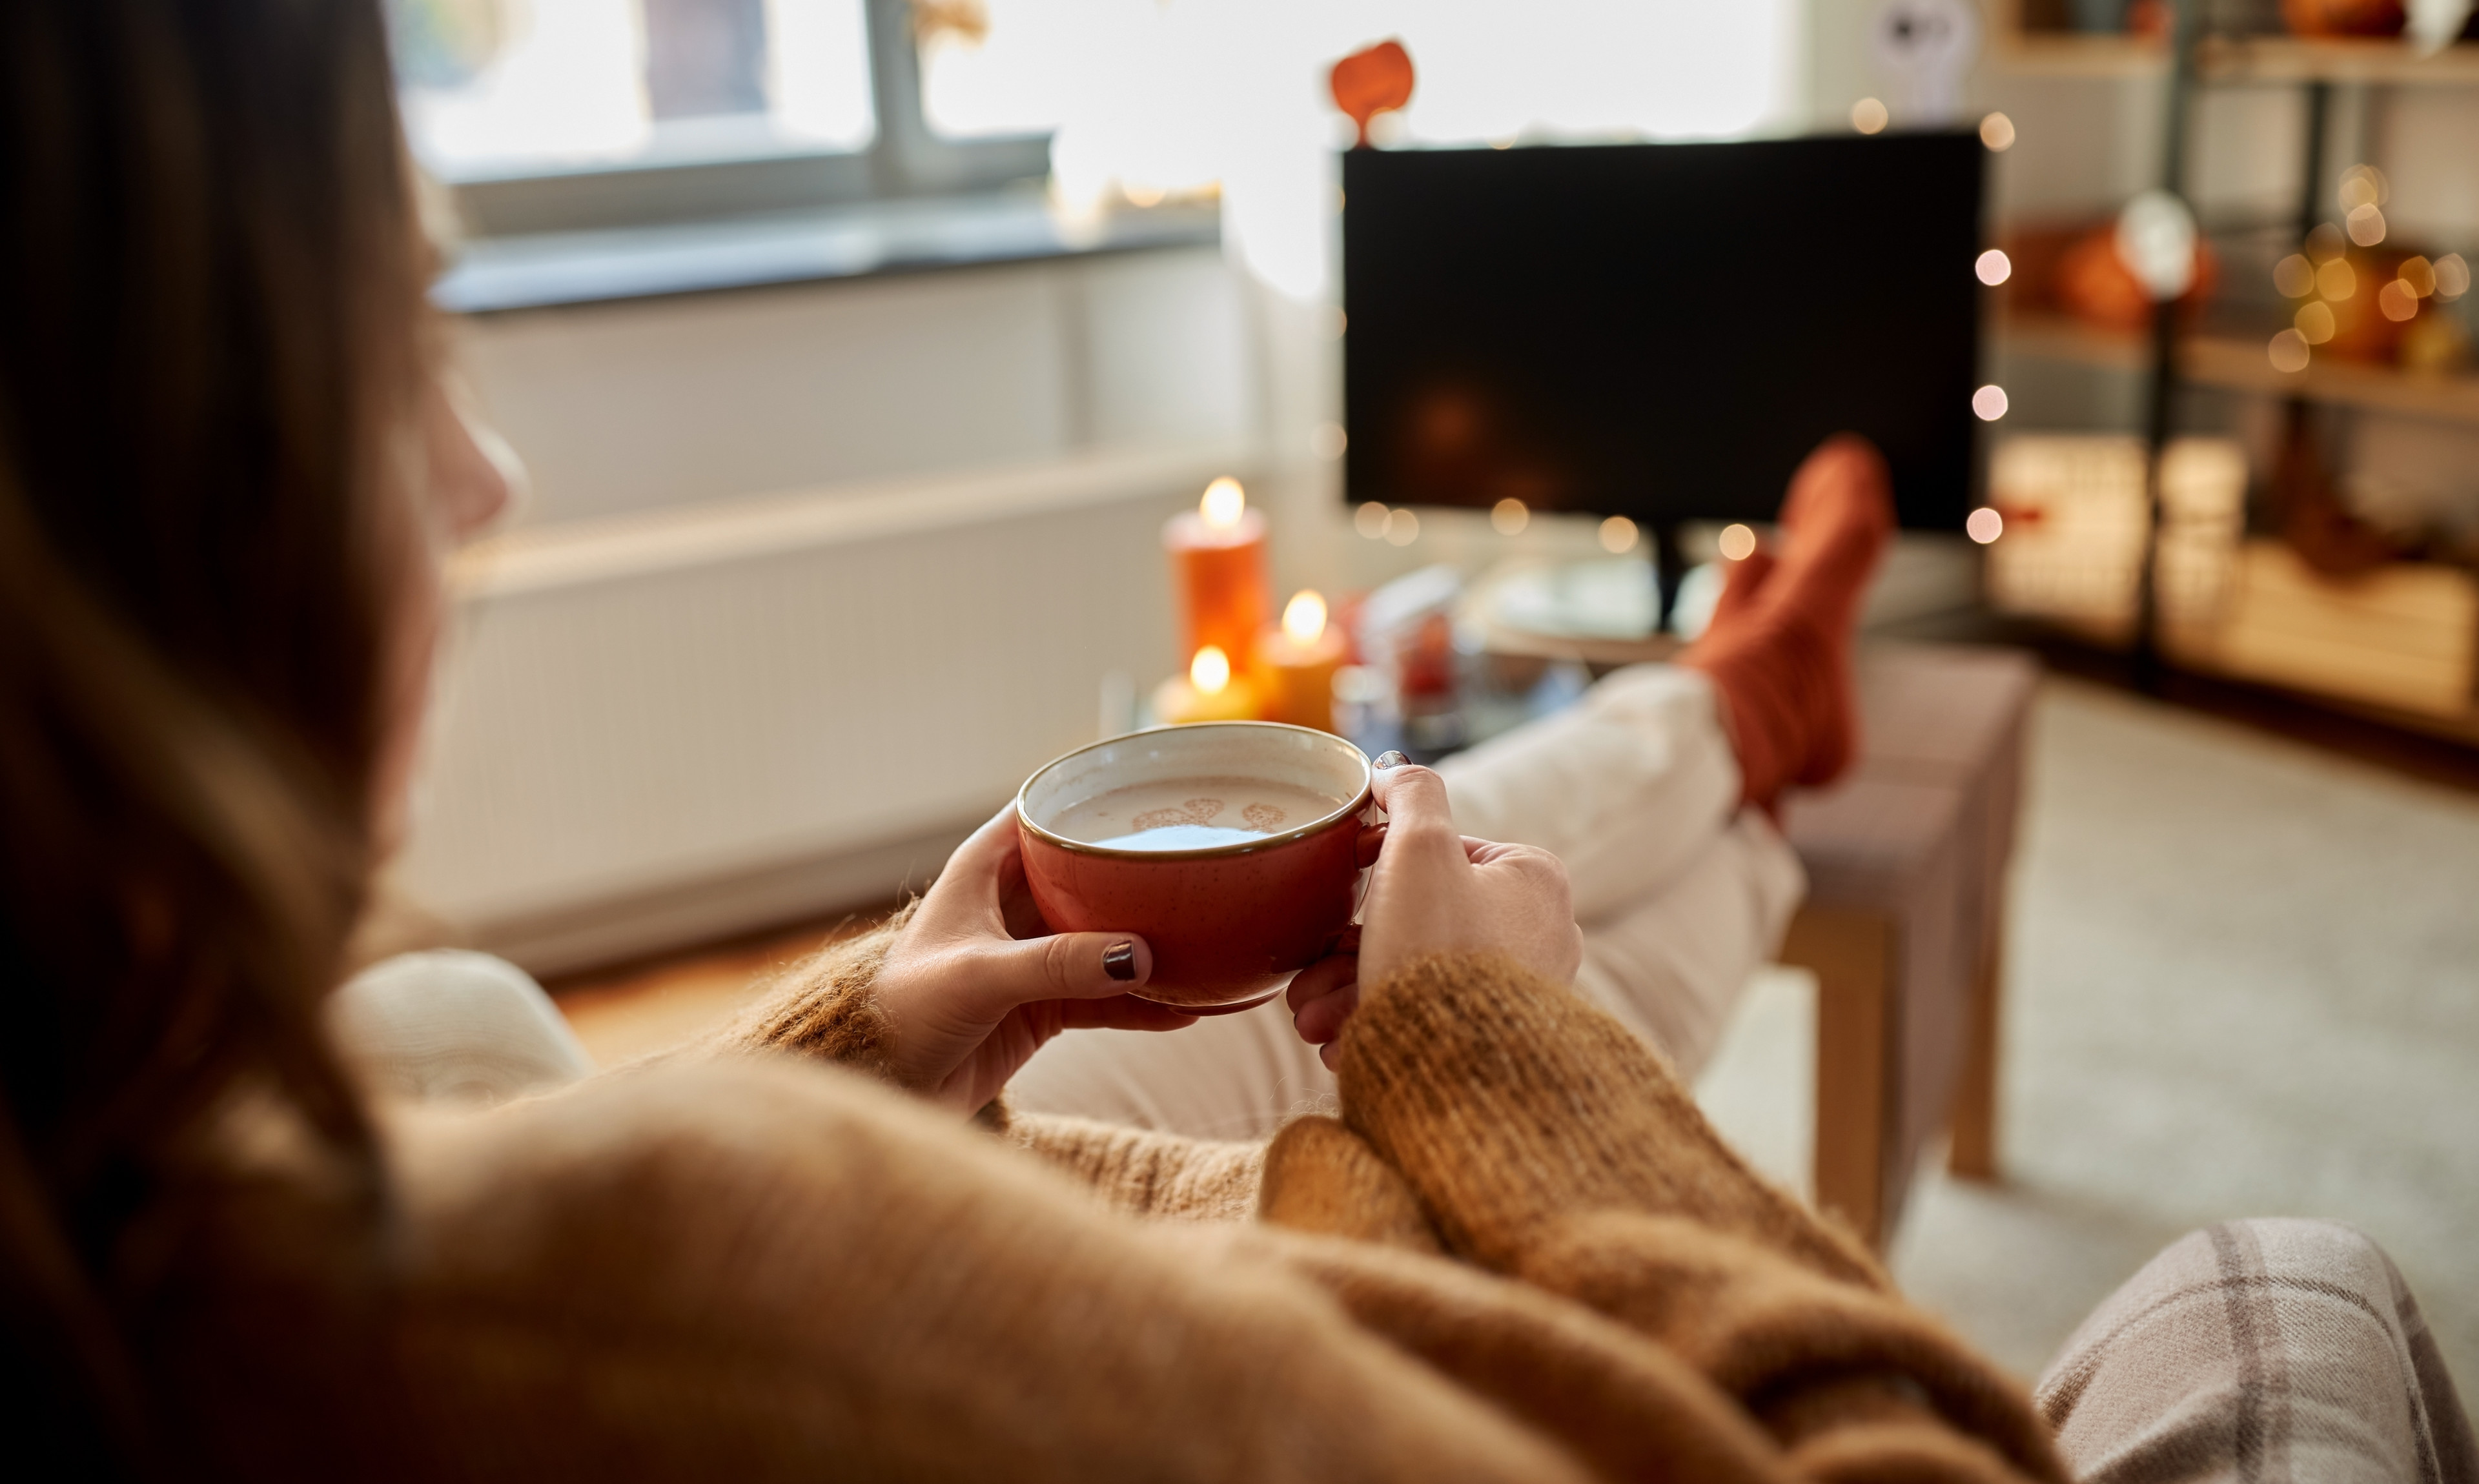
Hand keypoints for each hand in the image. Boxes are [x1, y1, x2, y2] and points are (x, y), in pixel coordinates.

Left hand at [872, 805, 1194, 1110]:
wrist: (879, 1089)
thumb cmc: (901, 1015)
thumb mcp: (978, 977)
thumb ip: (1056, 964)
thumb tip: (1138, 956)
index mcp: (984, 870)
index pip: (1045, 813)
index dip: (1093, 800)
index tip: (1154, 794)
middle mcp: (1011, 905)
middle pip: (1089, 874)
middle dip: (1140, 875)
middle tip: (1202, 868)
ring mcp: (1031, 957)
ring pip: (1104, 938)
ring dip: (1150, 945)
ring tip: (1210, 943)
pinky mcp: (1042, 1007)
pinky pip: (1105, 998)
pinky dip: (1143, 1004)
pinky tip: (1190, 1009)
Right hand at [1288, 755, 1580, 1067]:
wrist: (1459, 1073)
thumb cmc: (1442, 952)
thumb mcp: (1419, 849)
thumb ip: (1410, 794)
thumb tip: (1393, 770)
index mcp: (1534, 879)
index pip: (1442, 854)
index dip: (1377, 869)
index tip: (1337, 891)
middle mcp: (1540, 935)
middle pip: (1416, 921)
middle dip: (1344, 953)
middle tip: (1303, 982)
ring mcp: (1518, 993)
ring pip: (1413, 973)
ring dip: (1345, 993)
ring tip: (1310, 1022)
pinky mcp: (1496, 1043)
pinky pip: (1425, 1020)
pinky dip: (1375, 1026)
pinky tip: (1341, 1044)